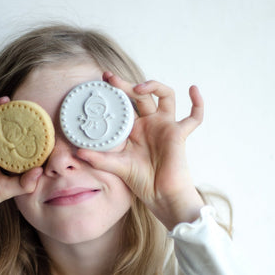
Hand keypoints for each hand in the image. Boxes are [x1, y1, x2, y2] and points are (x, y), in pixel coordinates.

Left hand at [77, 72, 204, 229]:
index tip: (101, 82)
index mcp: (134, 129)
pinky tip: (194, 90)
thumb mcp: (116, 167)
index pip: (125, 104)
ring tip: (139, 87)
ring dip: (154, 86)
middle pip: (140, 95)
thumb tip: (78, 152)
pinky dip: (197, 103)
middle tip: (110, 78)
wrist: (160, 195)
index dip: (115, 92)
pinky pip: (194, 117)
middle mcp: (150, 123)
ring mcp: (165, 126)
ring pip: (165, 96)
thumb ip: (99, 158)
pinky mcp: (179, 134)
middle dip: (126, 85)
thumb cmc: (141, 182)